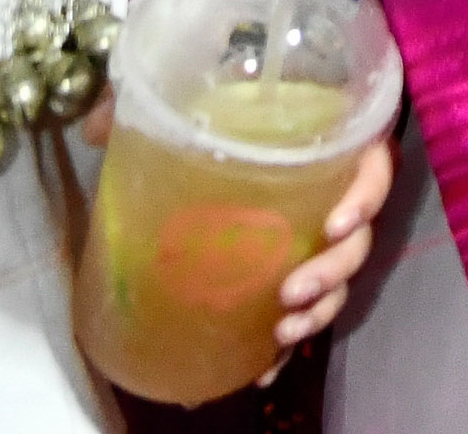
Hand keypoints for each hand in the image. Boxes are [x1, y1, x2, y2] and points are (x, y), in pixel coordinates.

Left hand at [61, 116, 396, 382]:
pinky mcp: (295, 269)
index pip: (372, 167)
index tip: (334, 226)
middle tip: (290, 294)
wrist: (224, 137)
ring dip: (319, 310)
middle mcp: (333, 192)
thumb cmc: (220, 110)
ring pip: (340, 280)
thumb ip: (146, 102)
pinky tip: (264, 370)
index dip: (364, 198)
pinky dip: (289, 345)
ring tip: (282, 332)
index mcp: (327, 143)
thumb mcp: (184, 97)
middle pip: (358, 238)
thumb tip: (95, 128)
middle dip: (332, 272)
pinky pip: (306, 309)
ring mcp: (317, 238)